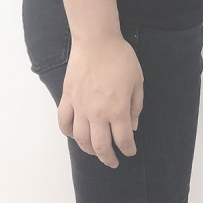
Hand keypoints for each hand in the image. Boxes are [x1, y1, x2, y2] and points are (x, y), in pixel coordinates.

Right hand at [58, 31, 142, 168]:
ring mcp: (80, 107)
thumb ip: (136, 106)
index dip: (128, 150)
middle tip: (113, 162)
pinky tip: (75, 135)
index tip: (130, 152)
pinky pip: (64, 122)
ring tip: (95, 151)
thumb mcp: (137, 82)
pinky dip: (68, 132)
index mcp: (118, 110)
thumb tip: (133, 126)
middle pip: (101, 146)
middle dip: (108, 158)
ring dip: (89, 150)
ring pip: (81, 138)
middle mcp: (97, 113)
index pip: (123, 140)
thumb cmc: (120, 58)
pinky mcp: (67, 98)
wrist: (96, 41)